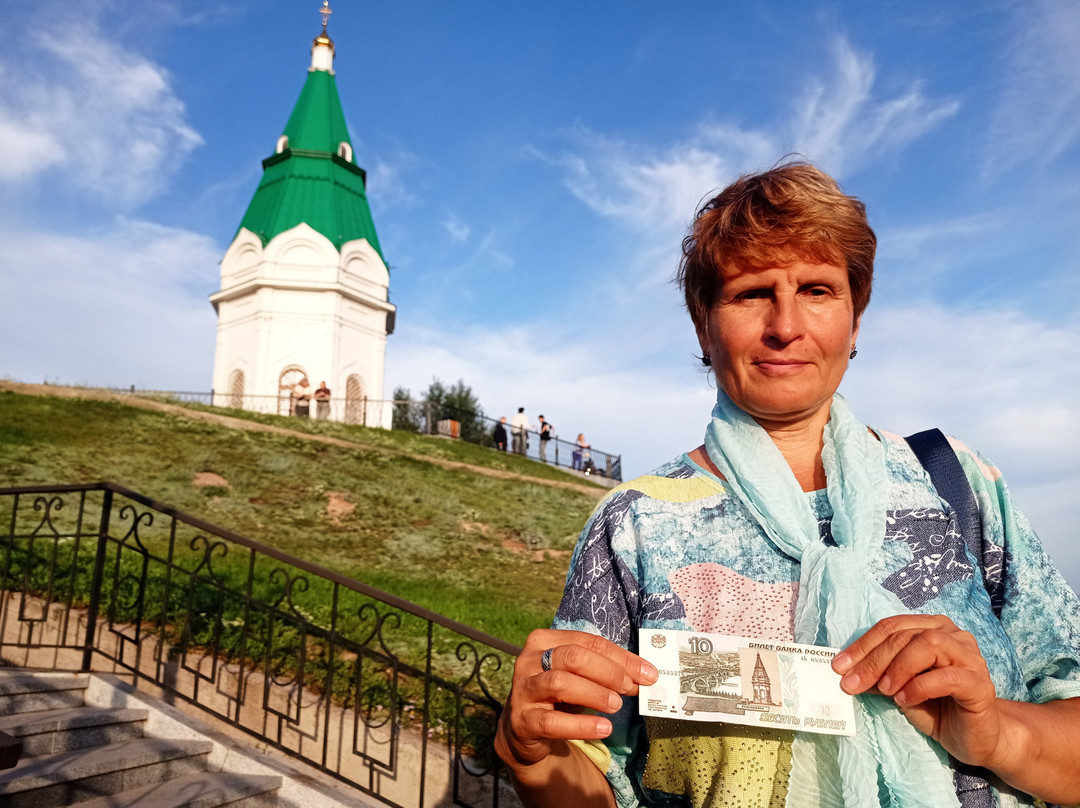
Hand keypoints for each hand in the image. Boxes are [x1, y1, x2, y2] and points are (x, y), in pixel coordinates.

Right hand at [495, 628, 656, 770]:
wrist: (525, 729)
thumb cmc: (558, 695)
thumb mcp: (578, 676)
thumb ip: (605, 670)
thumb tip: (646, 674)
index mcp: (544, 641)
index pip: (588, 641)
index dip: (621, 657)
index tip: (647, 673)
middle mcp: (529, 660)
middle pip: (573, 657)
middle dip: (608, 672)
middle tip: (630, 688)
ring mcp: (523, 690)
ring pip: (560, 683)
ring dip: (595, 694)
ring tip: (616, 705)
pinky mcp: (522, 720)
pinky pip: (552, 722)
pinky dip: (581, 725)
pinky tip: (603, 728)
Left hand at [832, 614, 1003, 767]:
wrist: (975, 737)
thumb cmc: (935, 707)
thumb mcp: (898, 688)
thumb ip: (877, 675)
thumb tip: (845, 671)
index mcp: (932, 628)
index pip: (891, 627)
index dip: (862, 645)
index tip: (838, 666)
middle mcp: (953, 635)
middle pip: (906, 635)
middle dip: (873, 659)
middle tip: (851, 683)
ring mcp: (970, 657)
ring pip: (929, 645)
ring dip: (899, 666)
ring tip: (885, 690)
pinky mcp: (981, 684)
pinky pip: (948, 676)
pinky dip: (920, 686)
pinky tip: (904, 700)